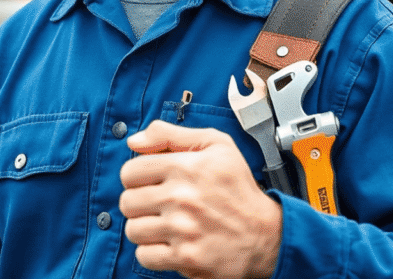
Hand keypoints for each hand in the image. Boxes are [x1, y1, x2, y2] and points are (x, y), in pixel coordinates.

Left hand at [119, 120, 281, 278]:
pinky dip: (151, 251)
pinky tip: (167, 241)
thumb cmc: (239, 188)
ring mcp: (182, 230)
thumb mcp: (216, 144)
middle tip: (156, 203)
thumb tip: (134, 141)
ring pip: (133, 229)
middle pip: (127, 201)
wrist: (266, 234)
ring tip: (162, 222)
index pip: (130, 171)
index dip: (136, 176)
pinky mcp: (186, 258)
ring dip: (143, 227)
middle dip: (138, 201)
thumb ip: (170, 134)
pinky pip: (144, 256)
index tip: (148, 181)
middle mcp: (181, 197)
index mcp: (186, 166)